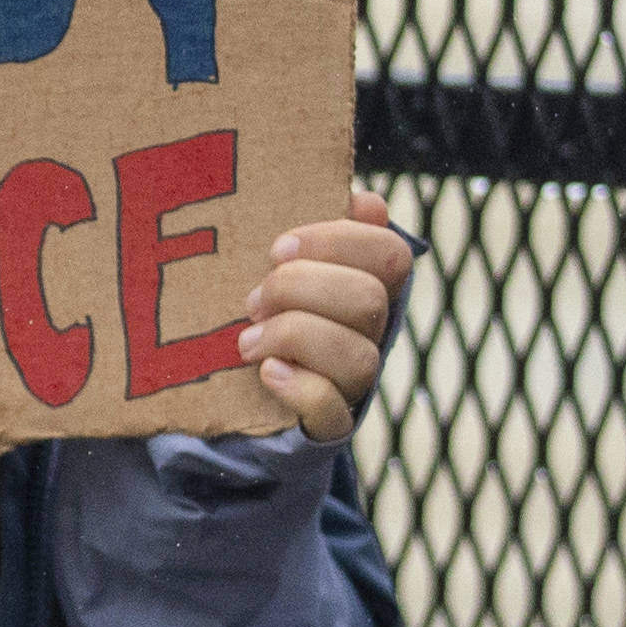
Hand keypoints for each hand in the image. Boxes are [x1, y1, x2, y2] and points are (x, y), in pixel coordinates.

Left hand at [242, 195, 412, 443]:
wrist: (236, 390)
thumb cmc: (267, 307)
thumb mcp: (287, 263)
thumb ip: (321, 231)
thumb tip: (367, 203)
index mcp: (371, 283)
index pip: (389, 252)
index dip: (336, 242)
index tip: (278, 249)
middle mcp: (375, 332)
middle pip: (369, 302)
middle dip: (300, 290)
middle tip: (253, 300)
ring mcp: (357, 381)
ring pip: (357, 357)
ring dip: (292, 338)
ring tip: (247, 340)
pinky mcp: (331, 423)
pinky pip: (331, 409)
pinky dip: (297, 387)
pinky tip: (266, 372)